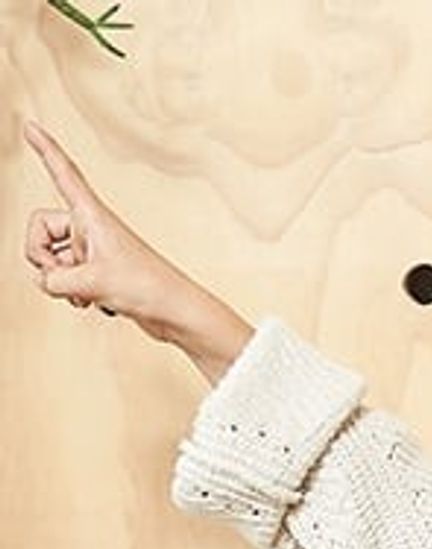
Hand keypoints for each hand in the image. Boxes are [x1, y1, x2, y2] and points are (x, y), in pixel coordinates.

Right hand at [22, 121, 251, 378]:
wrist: (176, 313)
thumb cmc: (149, 289)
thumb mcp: (92, 284)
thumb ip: (55, 280)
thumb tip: (46, 281)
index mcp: (92, 215)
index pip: (64, 173)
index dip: (45, 149)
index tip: (30, 126)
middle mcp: (90, 228)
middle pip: (40, 230)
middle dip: (41, 258)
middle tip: (61, 278)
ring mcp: (93, 251)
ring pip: (53, 260)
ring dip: (60, 281)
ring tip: (86, 295)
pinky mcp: (97, 273)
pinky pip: (67, 278)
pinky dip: (73, 293)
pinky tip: (95, 302)